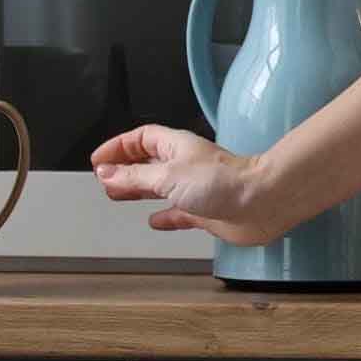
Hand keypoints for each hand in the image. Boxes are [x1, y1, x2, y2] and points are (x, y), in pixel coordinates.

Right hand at [89, 124, 277, 242]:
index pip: (140, 138)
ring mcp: (196, 189)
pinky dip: (164, 217)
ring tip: (119, 195)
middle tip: (104, 178)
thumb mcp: (167, 176)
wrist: (262, 202)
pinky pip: (179, 213)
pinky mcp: (205, 212)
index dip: (117, 147)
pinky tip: (155, 221)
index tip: (98, 161)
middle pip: (147, 162)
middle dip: (125, 168)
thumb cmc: (224, 181)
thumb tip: (106, 173)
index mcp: (175, 147)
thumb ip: (135, 176)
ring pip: (160, 186)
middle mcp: (185, 166)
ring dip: (139, 190)